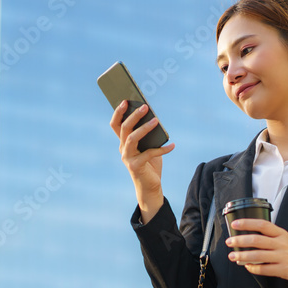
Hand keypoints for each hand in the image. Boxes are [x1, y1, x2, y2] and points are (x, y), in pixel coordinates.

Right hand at [109, 100, 174, 221]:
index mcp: (124, 142)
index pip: (115, 124)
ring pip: (132, 138)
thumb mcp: (149, 147)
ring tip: (156, 120)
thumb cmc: (150, 164)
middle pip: (124, 128)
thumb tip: (154, 119)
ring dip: (144, 128)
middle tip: (144, 107)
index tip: (125, 100)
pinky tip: (172, 145)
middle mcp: (123, 149)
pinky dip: (162, 149)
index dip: (118, 112)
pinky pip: (149, 154)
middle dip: (133, 116)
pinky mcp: (136, 166)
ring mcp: (127, 158)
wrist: (150, 187)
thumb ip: (149, 135)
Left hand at [225, 218, 287, 287]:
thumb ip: (269, 237)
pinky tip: (247, 267)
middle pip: (258, 240)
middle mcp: (282, 244)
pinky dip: (253, 268)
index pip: (263, 225)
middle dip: (241, 241)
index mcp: (281, 234)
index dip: (248, 223)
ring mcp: (283, 257)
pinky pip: (264, 269)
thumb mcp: (284, 239)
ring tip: (232, 256)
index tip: (235, 224)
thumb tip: (246, 237)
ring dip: (243, 256)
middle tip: (229, 242)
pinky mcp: (283, 270)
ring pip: (258, 256)